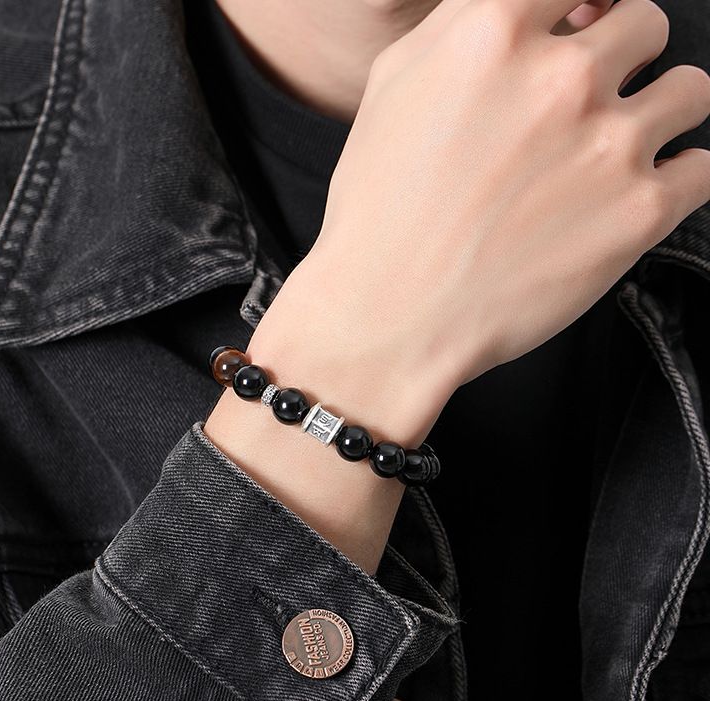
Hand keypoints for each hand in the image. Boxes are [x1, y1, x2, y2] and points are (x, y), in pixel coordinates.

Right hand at [249, 0, 709, 445]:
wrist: (390, 314)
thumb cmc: (379, 214)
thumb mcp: (392, 90)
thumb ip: (459, 28)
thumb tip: (524, 11)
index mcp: (494, 34)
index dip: (584, 6)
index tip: (584, 27)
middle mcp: (562, 77)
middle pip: (645, 23)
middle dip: (622, 58)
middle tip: (589, 105)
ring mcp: (610, 144)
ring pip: (690, 88)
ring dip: (660, 111)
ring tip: (618, 150)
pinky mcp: (641, 212)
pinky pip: (705, 167)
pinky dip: (680, 176)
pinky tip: (638, 192)